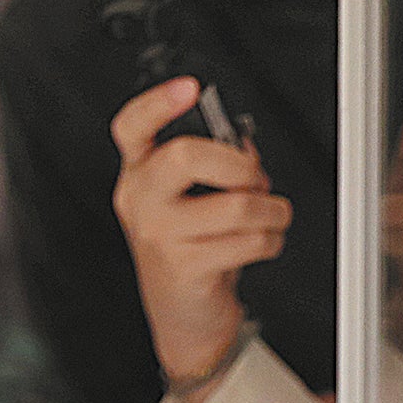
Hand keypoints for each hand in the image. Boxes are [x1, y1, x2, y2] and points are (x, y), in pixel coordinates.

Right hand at [110, 77, 290, 402]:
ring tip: (267, 217)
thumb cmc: (193, 248)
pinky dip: (270, 240)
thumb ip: (212, 162)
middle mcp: (141, 200)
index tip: (188, 88)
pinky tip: (259, 244)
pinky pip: (248, 239)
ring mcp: (158, 234)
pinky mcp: (184, 265)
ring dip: (270, 210)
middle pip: (186, 155)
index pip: (132, 127)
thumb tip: (243, 144)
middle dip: (237, 163)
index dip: (158, 103)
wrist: (185, 314)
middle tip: (249, 178)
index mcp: (139, 174)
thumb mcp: (191, 199)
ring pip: (236, 203)